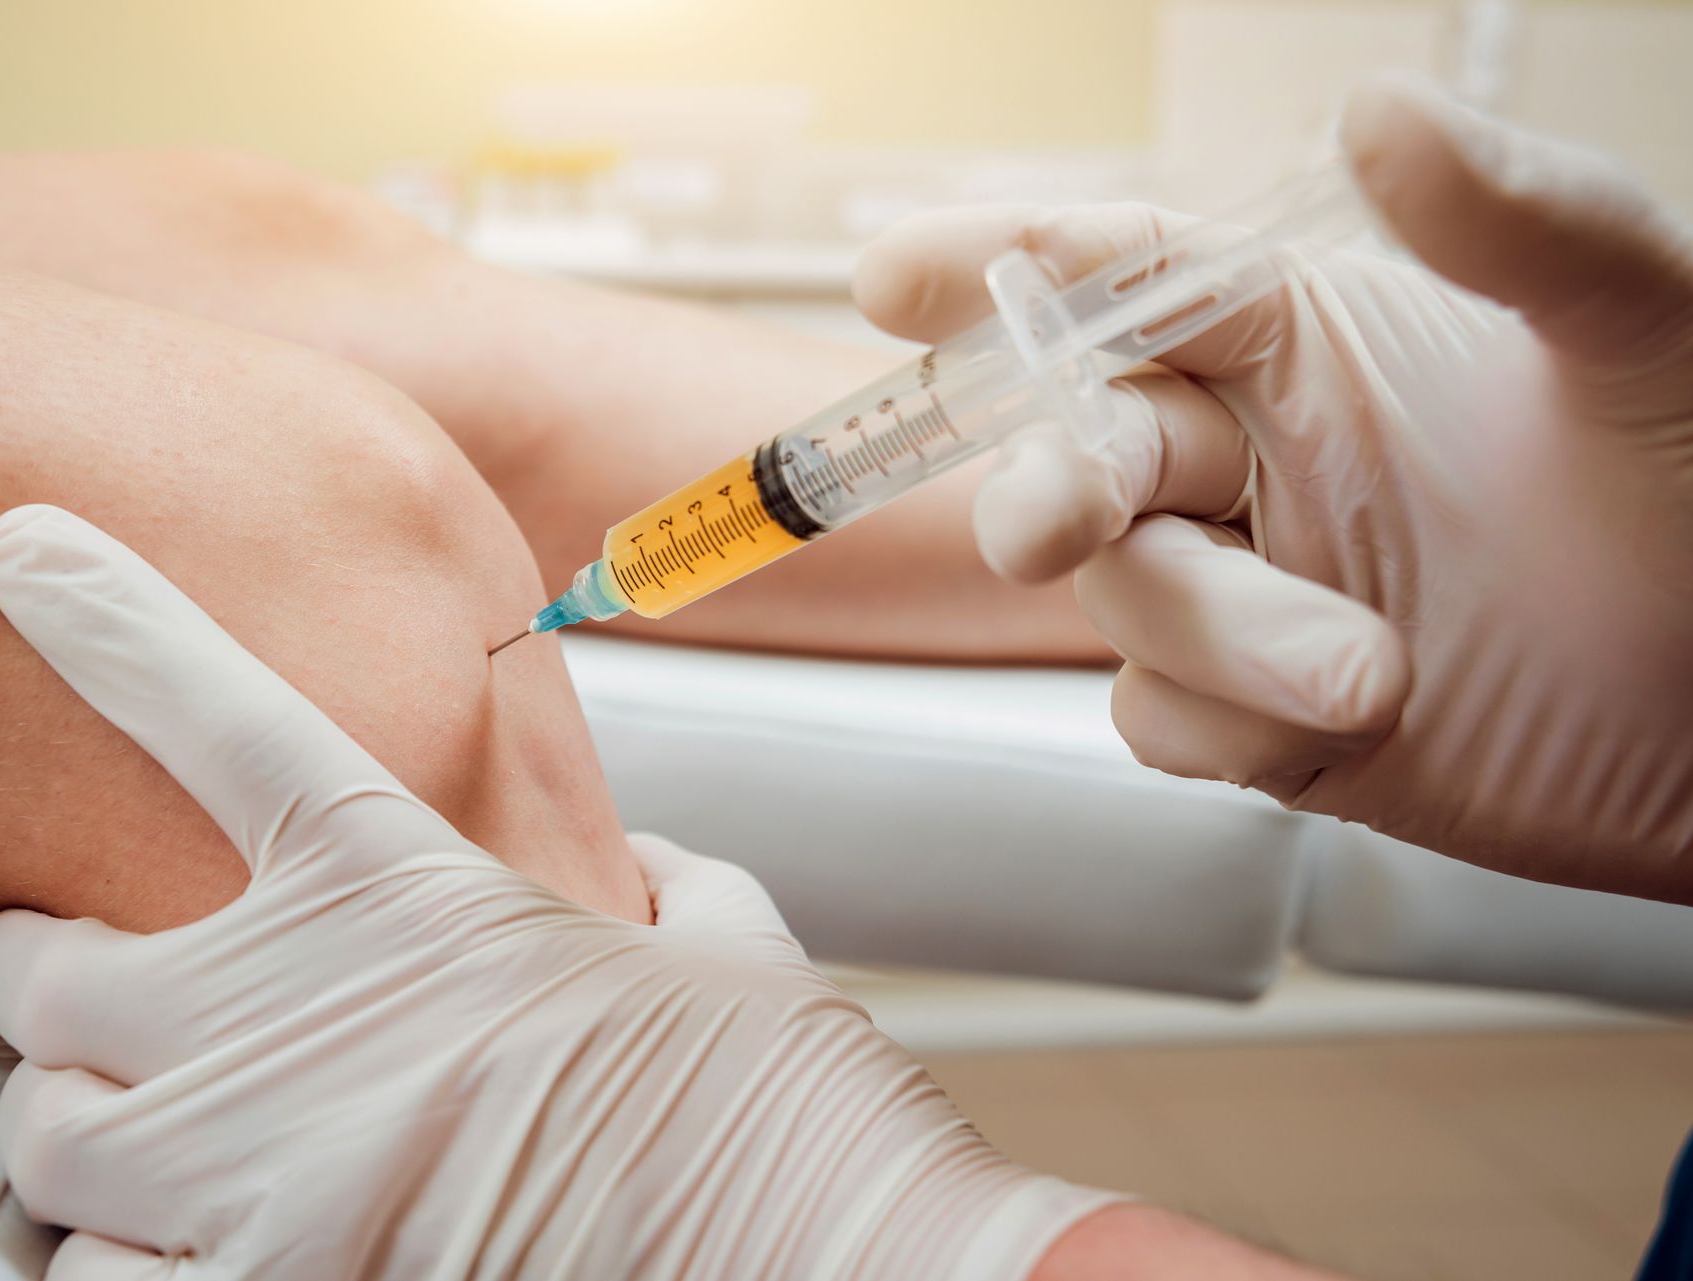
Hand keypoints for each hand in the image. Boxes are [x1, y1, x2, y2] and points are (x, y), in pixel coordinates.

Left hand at [0, 505, 1113, 1279]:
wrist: (832, 1257)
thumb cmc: (780, 1104)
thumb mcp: (717, 939)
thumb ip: (637, 877)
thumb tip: (617, 863)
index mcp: (416, 886)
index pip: (214, 713)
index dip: (108, 621)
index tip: (28, 554)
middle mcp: (302, 1013)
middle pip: (45, 964)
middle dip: (54, 969)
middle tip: (87, 975)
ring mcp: (266, 1169)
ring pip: (49, 1135)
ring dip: (87, 1123)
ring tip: (147, 1130)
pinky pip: (98, 1280)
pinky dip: (129, 1258)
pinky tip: (191, 1242)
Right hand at [853, 79, 1692, 900]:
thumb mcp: (1646, 330)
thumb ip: (1523, 218)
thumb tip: (1378, 108)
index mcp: (1313, 342)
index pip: (1130, 280)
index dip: (1006, 266)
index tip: (898, 275)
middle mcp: (1259, 458)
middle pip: (1085, 444)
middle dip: (1050, 481)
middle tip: (1054, 524)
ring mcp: (1250, 589)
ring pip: (1124, 595)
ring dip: (1214, 633)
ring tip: (1368, 673)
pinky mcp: (1255, 717)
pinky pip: (1160, 713)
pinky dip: (1212, 722)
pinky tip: (1322, 728)